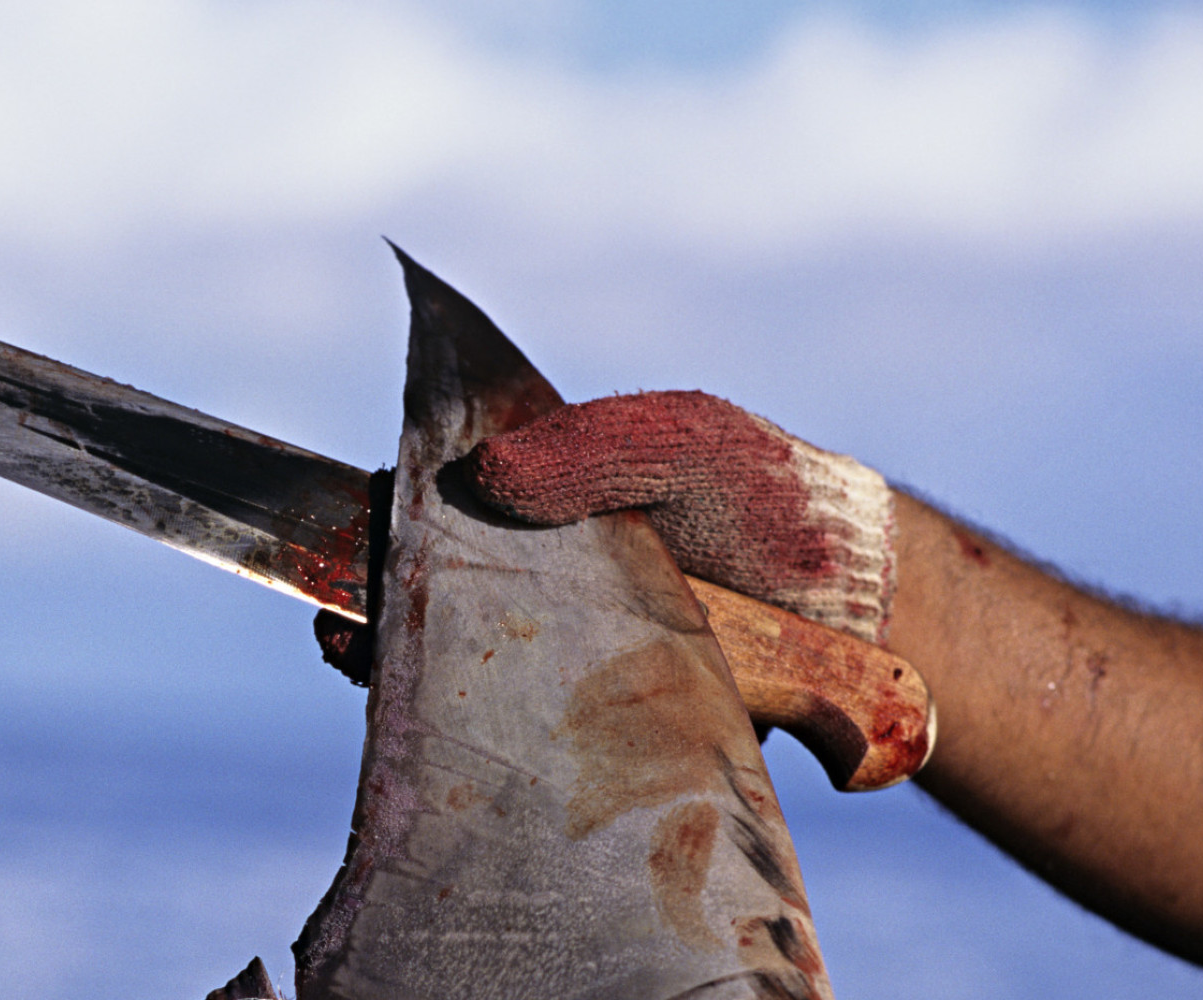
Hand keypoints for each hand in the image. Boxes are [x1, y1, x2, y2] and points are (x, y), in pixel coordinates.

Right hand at [316, 390, 895, 680]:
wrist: (861, 613)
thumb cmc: (770, 503)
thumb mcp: (681, 442)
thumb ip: (591, 446)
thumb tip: (487, 475)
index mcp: (556, 508)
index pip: (445, 508)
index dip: (388, 519)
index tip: (353, 523)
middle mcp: (553, 585)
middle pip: (438, 594)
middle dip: (378, 603)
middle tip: (340, 615)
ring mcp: (572, 658)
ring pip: (463, 666)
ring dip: (400, 664)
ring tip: (355, 653)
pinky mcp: (598, 727)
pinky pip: (515, 728)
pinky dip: (463, 722)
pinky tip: (428, 717)